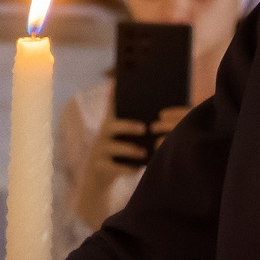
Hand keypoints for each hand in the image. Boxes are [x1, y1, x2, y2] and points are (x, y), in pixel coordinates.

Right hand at [77, 107, 188, 227]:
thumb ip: (135, 128)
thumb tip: (160, 118)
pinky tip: (137, 169)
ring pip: (113, 148)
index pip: (110, 108)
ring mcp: (99, 151)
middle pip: (110, 126)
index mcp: (110, 125)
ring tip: (144, 153)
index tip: (117, 85)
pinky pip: (113, 166)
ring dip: (130, 150)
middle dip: (127, 126)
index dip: (112, 96)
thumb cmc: (119, 153)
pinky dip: (126, 168)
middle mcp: (102, 136)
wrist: (99, 174)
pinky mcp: (99, 166)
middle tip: (143, 128)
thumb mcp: (121, 138)